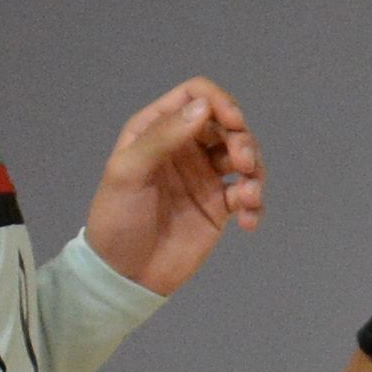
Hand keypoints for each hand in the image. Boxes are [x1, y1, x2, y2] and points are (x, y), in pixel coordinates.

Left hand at [82, 78, 266, 297]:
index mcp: (157, 129)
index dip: (219, 102)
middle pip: (227, 124)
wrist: (124, 274)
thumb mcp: (128, 173)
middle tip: (243, 163)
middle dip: (243, 138)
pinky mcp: (219, 205)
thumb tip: (203, 107)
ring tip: (247, 196)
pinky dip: (254, 202)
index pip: (195, 96)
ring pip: (244, 155)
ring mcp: (204, 175)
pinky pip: (247, 193)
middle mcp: (184, 146)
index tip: (233, 122)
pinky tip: (247, 221)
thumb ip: (163, 137)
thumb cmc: (117, 219)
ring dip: (254, 170)